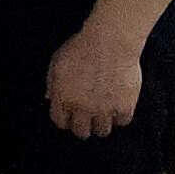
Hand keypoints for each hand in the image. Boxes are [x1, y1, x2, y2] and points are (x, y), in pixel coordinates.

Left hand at [43, 24, 142, 139]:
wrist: (110, 41)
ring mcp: (104, 109)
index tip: (69, 116)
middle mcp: (82, 107)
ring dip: (102, 123)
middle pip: (81, 132)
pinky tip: (118, 107)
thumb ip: (52, 83)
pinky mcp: (124, 106)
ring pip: (102, 131)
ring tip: (103, 114)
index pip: (60, 122)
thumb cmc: (82, 47)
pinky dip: (120, 116)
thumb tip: (50, 97)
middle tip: (87, 119)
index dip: (65, 120)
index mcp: (63, 98)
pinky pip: (122, 122)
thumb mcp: (57, 62)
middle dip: (82, 126)